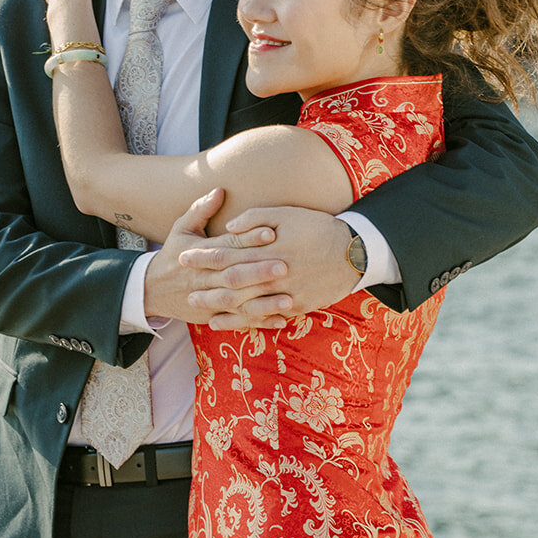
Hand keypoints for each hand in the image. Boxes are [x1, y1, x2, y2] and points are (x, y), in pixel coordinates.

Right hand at [144, 189, 293, 327]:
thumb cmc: (173, 254)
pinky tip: (282, 319)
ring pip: (238, 302)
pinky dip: (260, 322)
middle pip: (234, 275)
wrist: (150, 290)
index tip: (271, 232)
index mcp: (199, 253)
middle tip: (285, 265)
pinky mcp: (213, 316)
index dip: (248, 239)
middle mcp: (205, 277)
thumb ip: (201, 209)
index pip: (227, 246)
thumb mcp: (181, 229)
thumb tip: (220, 190)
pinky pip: (238, 321)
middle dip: (259, 271)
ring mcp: (209, 299)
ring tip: (289, 297)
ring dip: (263, 302)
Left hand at [186, 206, 357, 330]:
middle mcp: (274, 274)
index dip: (203, 256)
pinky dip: (247, 322)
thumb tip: (228, 227)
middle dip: (206, 287)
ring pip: (247, 305)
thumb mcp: (287, 213)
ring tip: (202, 310)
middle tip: (185, 290)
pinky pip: (267, 317)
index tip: (182, 256)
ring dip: (222, 309)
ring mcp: (286, 293)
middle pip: (232, 283)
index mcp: (268, 249)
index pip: (227, 253)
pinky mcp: (297, 306)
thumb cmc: (319, 228)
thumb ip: (255, 218)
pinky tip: (231, 323)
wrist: (356, 252)